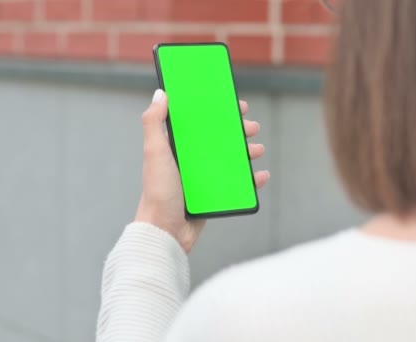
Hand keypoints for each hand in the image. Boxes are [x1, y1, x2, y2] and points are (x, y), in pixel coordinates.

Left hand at [135, 89, 269, 252]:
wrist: (165, 230)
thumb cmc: (157, 192)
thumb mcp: (155, 152)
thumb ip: (153, 122)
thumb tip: (161, 93)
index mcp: (178, 147)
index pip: (201, 123)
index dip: (217, 112)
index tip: (234, 104)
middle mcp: (192, 160)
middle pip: (220, 139)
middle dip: (238, 131)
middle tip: (252, 127)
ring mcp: (204, 177)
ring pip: (232, 159)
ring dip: (247, 152)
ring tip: (257, 150)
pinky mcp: (214, 194)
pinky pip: (238, 184)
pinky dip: (252, 179)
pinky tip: (261, 175)